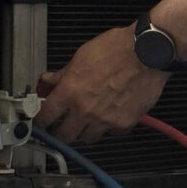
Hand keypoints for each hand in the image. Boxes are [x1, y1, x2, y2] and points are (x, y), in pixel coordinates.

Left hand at [34, 25, 168, 143]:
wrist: (147, 52)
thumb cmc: (117, 49)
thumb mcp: (81, 55)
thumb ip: (63, 73)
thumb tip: (50, 80)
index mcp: (70, 91)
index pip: (45, 116)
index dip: (40, 120)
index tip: (41, 120)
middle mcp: (85, 110)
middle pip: (63, 135)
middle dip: (59, 131)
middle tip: (60, 126)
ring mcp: (105, 120)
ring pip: (86, 138)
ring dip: (83, 131)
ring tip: (86, 120)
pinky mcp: (124, 124)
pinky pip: (111, 133)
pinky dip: (108, 127)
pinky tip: (109, 116)